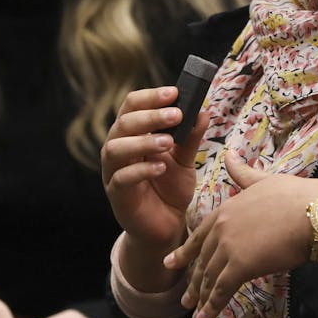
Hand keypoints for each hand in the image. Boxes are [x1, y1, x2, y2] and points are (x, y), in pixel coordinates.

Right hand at [100, 86, 206, 248]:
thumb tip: (203, 112)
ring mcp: (114, 172)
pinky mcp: (117, 195)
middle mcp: (118, 148)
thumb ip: (190, 138)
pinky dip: (140, 170)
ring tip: (168, 142)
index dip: (150, 97)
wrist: (166, 225)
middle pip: (124, 123)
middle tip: (176, 115)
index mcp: (132, 134)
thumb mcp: (185, 160)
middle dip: (150, 116)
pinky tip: (160, 168)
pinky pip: (121, 179)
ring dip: (143, 141)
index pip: (132, 106)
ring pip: (116, 149)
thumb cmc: (171, 188)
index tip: (174, 92)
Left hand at [168, 150, 317, 317]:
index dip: (186, 252)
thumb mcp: (263, 180)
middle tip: (185, 298)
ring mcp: (228, 247)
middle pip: (202, 260)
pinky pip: (221, 290)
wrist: (315, 213)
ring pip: (209, 277)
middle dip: (194, 281)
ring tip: (195, 313)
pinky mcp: (240, 266)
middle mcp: (221, 228)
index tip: (172, 263)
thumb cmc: (296, 196)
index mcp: (225, 209)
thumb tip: (229, 154)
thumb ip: (242, 173)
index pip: (200, 235)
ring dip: (201, 298)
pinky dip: (211, 307)